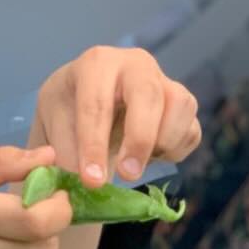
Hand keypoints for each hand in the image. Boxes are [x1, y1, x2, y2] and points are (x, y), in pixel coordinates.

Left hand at [34, 48, 199, 186]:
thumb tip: (91, 185)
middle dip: (139, 140)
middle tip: (127, 175)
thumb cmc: (69, 112)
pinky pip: (192, 130)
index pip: (97, 104)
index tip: (92, 181)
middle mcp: (136, 64)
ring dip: (163, 143)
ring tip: (136, 162)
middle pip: (148, 95)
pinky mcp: (184, 105)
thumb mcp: (56, 127)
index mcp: (97, 63)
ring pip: (180, 107)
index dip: (94, 145)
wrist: (87, 105)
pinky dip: (175, 150)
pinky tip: (150, 156)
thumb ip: (68, 154)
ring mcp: (165, 81)